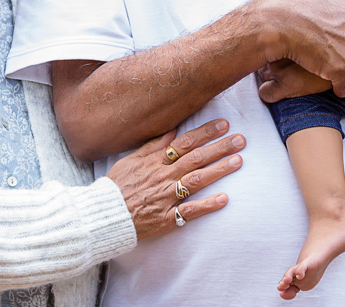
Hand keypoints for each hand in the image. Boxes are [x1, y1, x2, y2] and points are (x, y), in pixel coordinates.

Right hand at [105, 119, 244, 240]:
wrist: (104, 216)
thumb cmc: (116, 187)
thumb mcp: (130, 160)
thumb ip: (153, 146)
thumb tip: (172, 129)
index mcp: (155, 162)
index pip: (184, 143)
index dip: (205, 132)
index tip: (223, 124)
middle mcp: (163, 177)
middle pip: (196, 158)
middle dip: (219, 147)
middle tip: (240, 139)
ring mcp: (166, 198)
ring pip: (196, 180)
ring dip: (219, 170)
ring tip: (238, 161)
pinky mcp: (167, 218)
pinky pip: (190, 211)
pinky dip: (207, 205)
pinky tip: (225, 198)